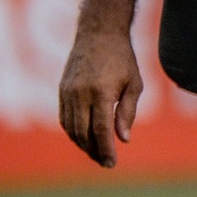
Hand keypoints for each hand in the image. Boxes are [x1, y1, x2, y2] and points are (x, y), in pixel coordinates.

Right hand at [59, 25, 141, 167]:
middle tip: (105, 162)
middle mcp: (80, 93)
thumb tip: (123, 139)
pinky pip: (64, 118)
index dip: (105, 149)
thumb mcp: (134, 84)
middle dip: (93, 151)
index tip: (111, 163)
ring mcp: (68, 92)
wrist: (98, 33)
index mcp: (101, 92)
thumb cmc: (122, 59)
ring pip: (71, 128)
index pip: (101, 130)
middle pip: (83, 133)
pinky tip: (83, 139)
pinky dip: (72, 132)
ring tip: (96, 154)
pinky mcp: (62, 90)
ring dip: (82, 144)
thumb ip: (127, 112)